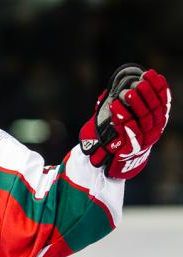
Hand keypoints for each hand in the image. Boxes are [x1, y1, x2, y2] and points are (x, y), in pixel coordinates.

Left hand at [79, 64, 170, 178]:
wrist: (117, 160)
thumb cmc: (122, 134)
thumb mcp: (129, 117)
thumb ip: (130, 103)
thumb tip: (123, 82)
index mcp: (158, 120)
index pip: (162, 101)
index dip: (158, 87)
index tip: (150, 73)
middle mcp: (155, 129)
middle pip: (154, 109)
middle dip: (148, 94)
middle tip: (139, 82)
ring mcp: (146, 139)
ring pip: (144, 119)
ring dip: (136, 105)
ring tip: (127, 93)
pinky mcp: (133, 148)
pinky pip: (130, 132)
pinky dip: (123, 119)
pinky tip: (115, 107)